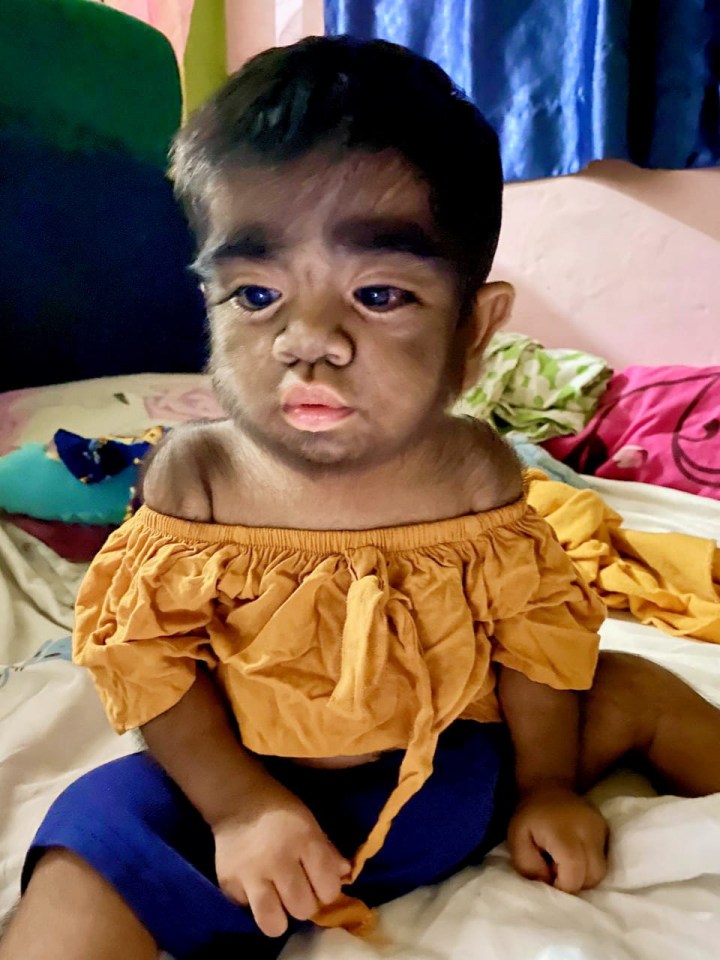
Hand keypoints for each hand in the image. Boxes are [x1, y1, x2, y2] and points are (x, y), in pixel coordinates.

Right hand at [213, 787, 350, 936]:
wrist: (237, 798)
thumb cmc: (280, 809)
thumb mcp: (310, 821)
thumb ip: (327, 851)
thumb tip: (344, 875)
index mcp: (303, 840)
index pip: (328, 888)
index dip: (327, 890)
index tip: (321, 883)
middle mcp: (278, 860)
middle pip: (302, 909)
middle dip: (304, 904)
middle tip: (298, 891)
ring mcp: (251, 875)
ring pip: (273, 924)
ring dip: (279, 917)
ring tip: (278, 903)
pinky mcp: (228, 884)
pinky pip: (248, 911)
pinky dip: (254, 905)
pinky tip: (255, 888)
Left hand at [508, 786, 608, 892]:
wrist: (547, 788)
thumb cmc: (529, 816)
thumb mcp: (516, 840)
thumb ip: (528, 867)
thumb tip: (548, 883)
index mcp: (564, 832)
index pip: (575, 874)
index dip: (562, 886)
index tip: (549, 877)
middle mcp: (588, 830)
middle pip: (593, 876)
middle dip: (575, 883)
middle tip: (556, 870)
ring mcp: (601, 828)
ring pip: (601, 871)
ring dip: (584, 876)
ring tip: (565, 863)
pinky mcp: (606, 829)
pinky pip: (604, 859)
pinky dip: (590, 865)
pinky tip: (575, 855)